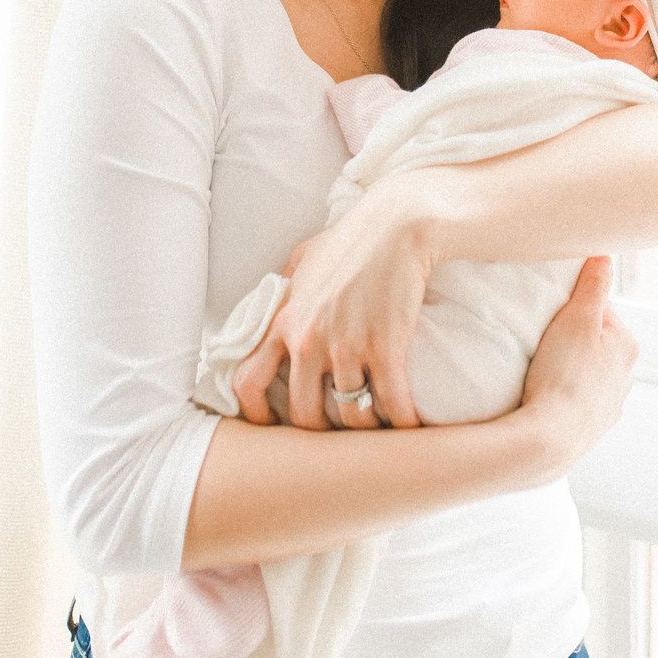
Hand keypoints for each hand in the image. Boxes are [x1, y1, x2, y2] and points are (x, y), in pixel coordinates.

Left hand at [231, 175, 428, 431]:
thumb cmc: (352, 238)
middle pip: (303, 414)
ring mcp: (346, 347)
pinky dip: (403, 423)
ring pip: (350, 417)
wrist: (397, 224)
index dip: (256, 414)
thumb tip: (276, 303)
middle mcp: (307, 340)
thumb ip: (285, 287)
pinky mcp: (385, 349)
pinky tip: (410, 424)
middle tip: (336, 432)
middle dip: (320, 433)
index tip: (273, 425)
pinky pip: (392, 406)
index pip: (247, 381)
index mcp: (283, 320)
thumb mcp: (304, 258)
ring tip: (377, 429)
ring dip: (365, 429)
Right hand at [519, 257, 637, 471]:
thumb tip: (605, 254)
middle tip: (543, 341)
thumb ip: (592, 285)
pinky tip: (549, 394)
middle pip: (594, 340)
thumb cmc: (562, 375)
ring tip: (543, 369)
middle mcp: (626, 375)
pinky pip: (579, 398)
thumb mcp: (577, 318)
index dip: (571, 307)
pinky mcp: (593, 426)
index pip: (599, 309)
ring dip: (569, 366)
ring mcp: (611, 404)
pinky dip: (566, 393)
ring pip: (587, 370)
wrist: (550, 439)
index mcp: (626, 345)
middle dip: (571, 337)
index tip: (550, 315)